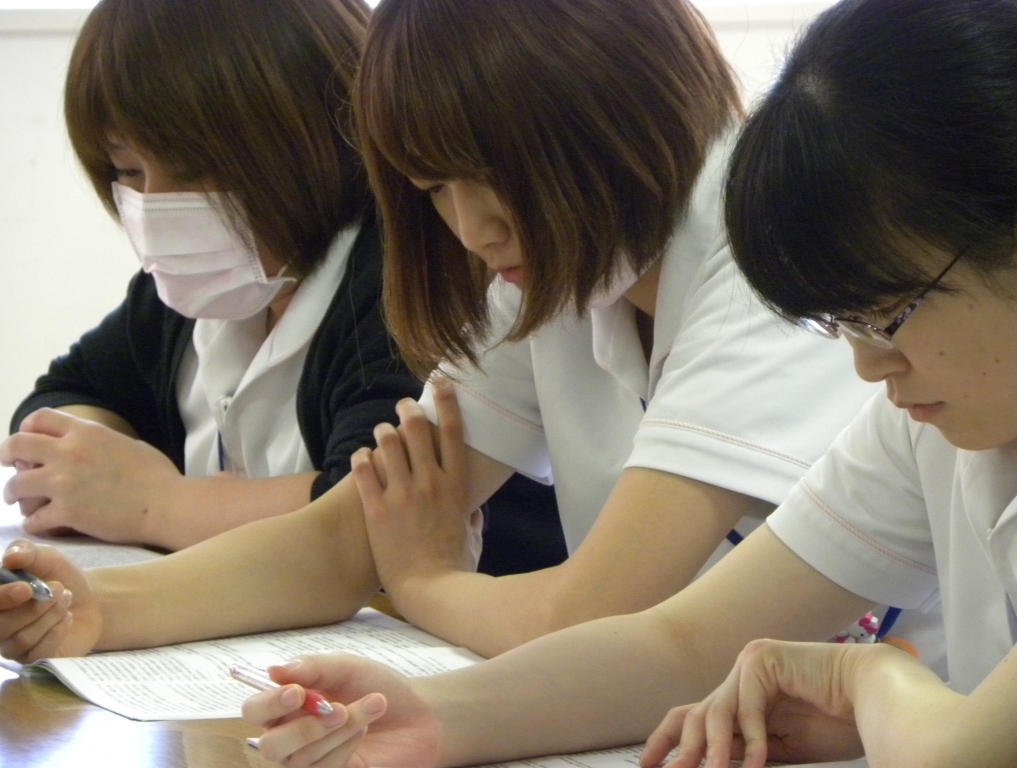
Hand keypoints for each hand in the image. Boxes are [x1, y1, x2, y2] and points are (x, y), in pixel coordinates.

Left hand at [0, 408, 181, 542]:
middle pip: (16, 445)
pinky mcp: (66, 512)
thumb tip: (94, 446)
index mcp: (86, 432)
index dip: (27, 429)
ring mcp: (64, 483)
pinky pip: (34, 519)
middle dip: (7, 455)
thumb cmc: (158, 476)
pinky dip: (35, 523)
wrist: (166, 505)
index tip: (27, 442)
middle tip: (9, 465)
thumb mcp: (129, 444)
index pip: (39, 419)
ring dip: (14, 493)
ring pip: (16, 485)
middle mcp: (69, 452)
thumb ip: (102, 442)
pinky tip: (43, 525)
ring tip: (19, 500)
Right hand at [0, 540, 101, 660]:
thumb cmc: (60, 576)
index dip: (2, 598)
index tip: (26, 588)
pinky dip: (57, 632)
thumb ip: (26, 552)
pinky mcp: (33, 660)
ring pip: (22, 639)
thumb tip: (9, 557)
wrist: (89, 598)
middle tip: (59, 588)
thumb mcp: (46, 557)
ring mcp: (13, 646)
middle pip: (2, 626)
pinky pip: (39, 654)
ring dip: (50, 615)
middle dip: (34, 607)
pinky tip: (67, 618)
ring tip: (66, 598)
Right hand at [242, 654, 442, 767]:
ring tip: (369, 706)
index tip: (296, 692)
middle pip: (269, 746)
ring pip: (301, 759)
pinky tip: (364, 730)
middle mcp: (290, 736)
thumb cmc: (377, 685)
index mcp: (287, 704)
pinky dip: (347, 747)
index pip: (254, 710)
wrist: (417, 713)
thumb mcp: (347, 667)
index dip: (269, 704)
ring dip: (339, 731)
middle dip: (305, 727)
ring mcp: (308, 762)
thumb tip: (273, 670)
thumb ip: (312, 667)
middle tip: (338, 708)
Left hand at [352, 383, 482, 602]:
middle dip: (407, 411)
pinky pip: (364, 471)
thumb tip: (474, 511)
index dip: (447, 402)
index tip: (442, 384)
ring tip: (381, 432)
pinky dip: (361, 459)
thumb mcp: (473, 536)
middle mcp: (430, 483)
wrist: (430, 591)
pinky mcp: (377, 510)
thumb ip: (473, 517)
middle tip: (403, 406)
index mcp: (457, 486)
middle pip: (416, 430)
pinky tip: (361, 457)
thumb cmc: (457, 566)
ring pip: (387, 443)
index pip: (452, 432)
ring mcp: (402, 494)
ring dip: (383, 432)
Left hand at [640, 640, 863, 767]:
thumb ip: (743, 755)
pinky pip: (746, 705)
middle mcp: (737, 680)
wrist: (877, 698)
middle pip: (689, 715)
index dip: (665, 744)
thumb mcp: (778, 751)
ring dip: (710, 750)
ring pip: (713, 712)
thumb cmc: (837, 725)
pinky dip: (750, 739)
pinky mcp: (762, 658)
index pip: (690, 721)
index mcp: (739, 702)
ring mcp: (748, 666)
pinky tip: (758, 762)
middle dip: (676, 751)